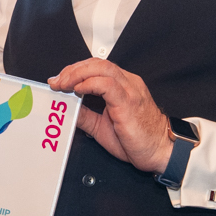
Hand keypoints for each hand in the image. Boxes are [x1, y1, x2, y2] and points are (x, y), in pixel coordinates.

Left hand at [48, 58, 173, 174]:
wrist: (159, 151)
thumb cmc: (138, 139)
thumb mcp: (102, 126)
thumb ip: (86, 115)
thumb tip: (68, 109)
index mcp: (123, 86)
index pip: (96, 67)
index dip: (75, 70)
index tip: (59, 80)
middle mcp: (127, 84)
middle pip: (97, 63)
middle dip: (72, 69)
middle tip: (56, 81)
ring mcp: (129, 91)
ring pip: (102, 68)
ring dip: (78, 73)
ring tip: (63, 83)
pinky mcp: (128, 102)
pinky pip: (107, 84)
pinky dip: (90, 84)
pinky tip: (78, 90)